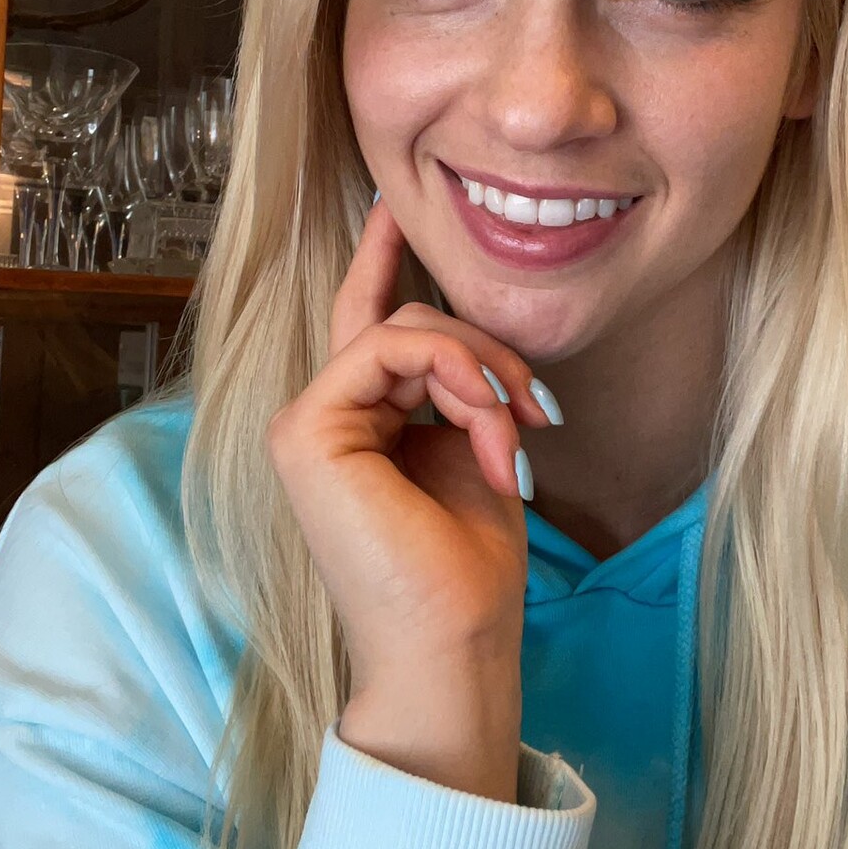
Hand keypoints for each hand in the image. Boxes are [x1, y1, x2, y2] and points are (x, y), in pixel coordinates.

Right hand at [264, 194, 556, 796]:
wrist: (453, 645)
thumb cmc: (470, 570)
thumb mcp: (477, 451)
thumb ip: (461, 389)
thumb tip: (476, 342)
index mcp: (362, 424)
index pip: (369, 321)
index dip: (379, 256)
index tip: (395, 203)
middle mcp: (325, 417)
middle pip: (407, 321)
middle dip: (488, 351)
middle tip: (540, 412)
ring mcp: (307, 423)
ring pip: (407, 329)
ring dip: (485, 375)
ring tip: (516, 441)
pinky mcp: (307, 430)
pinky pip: (391, 352)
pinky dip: (460, 382)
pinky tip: (489, 436)